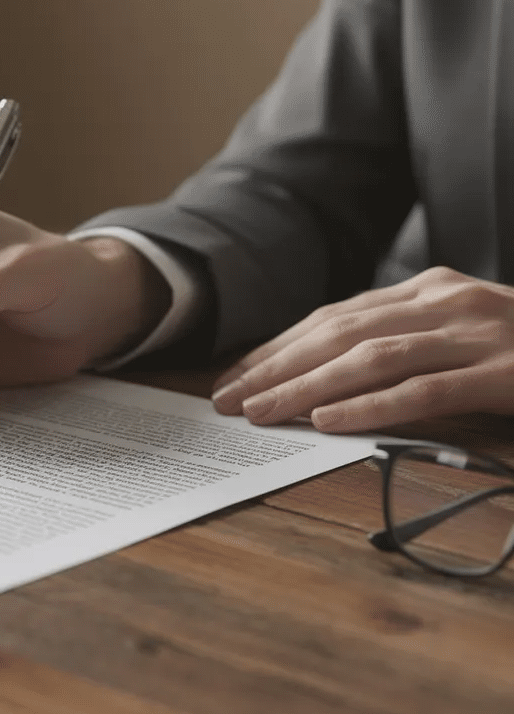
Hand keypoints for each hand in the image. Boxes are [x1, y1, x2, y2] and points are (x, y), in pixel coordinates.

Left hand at [211, 266, 513, 431]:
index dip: (278, 348)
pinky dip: (371, 405)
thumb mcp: (461, 341)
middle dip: (275, 367)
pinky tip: (328, 422)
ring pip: (372, 357)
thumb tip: (324, 383)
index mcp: (432, 291)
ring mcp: (479, 333)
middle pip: (339, 333)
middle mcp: (449, 301)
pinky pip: (425, 390)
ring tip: (260, 412)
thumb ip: (405, 350)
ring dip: (307, 386)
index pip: (334, 317)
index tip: (235, 376)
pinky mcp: (507, 372)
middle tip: (226, 399)